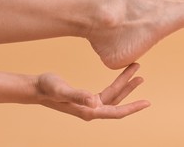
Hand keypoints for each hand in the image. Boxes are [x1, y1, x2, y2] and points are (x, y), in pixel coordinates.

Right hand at [35, 63, 149, 119]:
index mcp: (88, 111)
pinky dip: (115, 85)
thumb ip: (78, 95)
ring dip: (124, 84)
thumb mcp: (61, 89)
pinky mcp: (87, 99)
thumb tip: (96, 102)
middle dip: (130, 88)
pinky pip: (106, 93)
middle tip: (141, 74)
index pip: (116, 112)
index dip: (132, 108)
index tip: (147, 103)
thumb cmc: (47, 88)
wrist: (36, 88)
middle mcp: (91, 110)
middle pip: (117, 101)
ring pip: (113, 96)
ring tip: (135, 71)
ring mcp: (89, 105)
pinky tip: (119, 79)